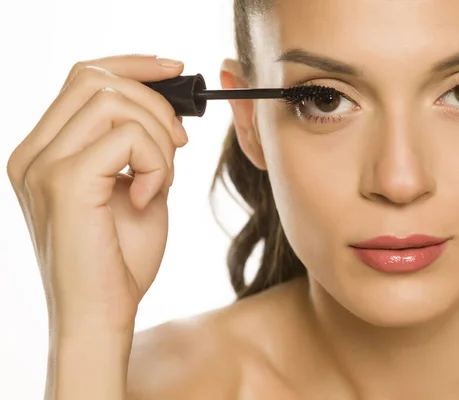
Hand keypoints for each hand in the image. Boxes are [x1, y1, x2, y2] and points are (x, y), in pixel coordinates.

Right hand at [6, 54, 188, 333]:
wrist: (102, 315)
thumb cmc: (119, 260)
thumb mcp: (134, 188)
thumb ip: (139, 146)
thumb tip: (166, 108)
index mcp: (43, 151)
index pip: (83, 78)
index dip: (133, 65)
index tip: (175, 72)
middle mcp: (32, 152)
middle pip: (96, 79)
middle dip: (154, 101)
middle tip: (180, 142)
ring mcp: (42, 165)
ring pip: (114, 102)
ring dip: (158, 136)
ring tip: (161, 179)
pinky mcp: (64, 183)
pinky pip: (126, 137)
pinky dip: (155, 162)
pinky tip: (150, 196)